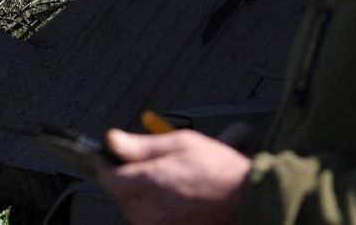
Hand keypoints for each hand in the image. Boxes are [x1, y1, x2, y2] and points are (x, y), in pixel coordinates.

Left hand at [97, 128, 249, 224]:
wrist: (247, 199)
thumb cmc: (218, 168)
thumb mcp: (181, 143)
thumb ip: (141, 145)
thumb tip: (111, 139)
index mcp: (150, 182)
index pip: (109, 177)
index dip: (111, 164)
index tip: (118, 156)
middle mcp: (149, 209)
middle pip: (120, 194)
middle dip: (130, 179)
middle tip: (158, 167)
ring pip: (134, 209)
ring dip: (143, 197)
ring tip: (171, 185)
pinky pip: (149, 221)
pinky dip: (155, 211)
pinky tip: (175, 201)